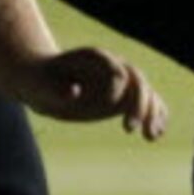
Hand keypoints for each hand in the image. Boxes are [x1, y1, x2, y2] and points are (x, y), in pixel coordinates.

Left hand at [20, 47, 167, 137]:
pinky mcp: (123, 99)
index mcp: (95, 58)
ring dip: (152, 114)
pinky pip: (146, 105)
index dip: (117, 87)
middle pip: (138, 81)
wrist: (43, 82)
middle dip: (138, 105)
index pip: (117, 69)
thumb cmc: (40, 82)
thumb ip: (56, 88)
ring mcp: (120, 83)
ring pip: (147, 94)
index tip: (110, 104)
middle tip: (129, 130)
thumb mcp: (41, 85)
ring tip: (149, 136)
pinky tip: (153, 136)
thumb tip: (74, 93)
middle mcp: (113, 68)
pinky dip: (153, 118)